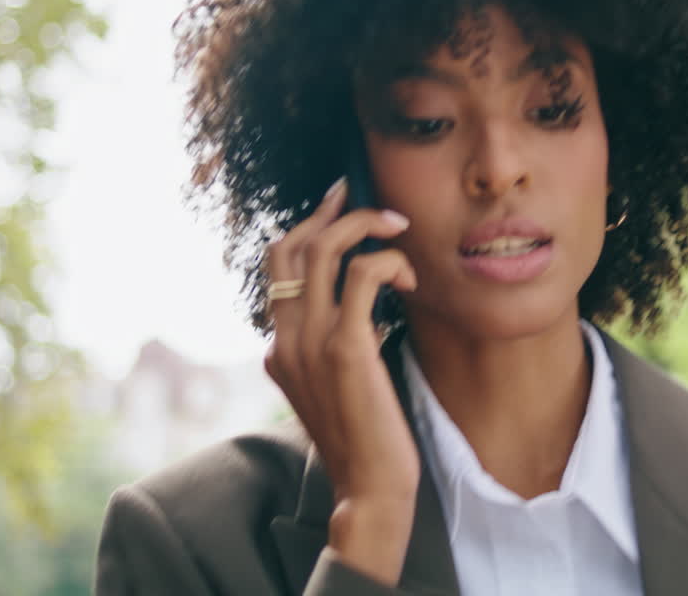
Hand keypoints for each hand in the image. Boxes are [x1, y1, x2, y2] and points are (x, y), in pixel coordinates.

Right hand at [262, 177, 420, 584]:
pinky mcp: (346, 349)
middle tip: (364, 197)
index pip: (279, 266)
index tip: (338, 206)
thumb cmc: (365, 439)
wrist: (370, 489)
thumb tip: (364, 307)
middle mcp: (285, 339)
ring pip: (324, 248)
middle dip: (330, 211)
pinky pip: (362, 274)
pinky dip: (388, 261)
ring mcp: (310, 342)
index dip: (308, 227)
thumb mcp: (337, 386)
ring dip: (365, 224)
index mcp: (278, 347)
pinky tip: (409, 278)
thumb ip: (336, 344)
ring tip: (399, 229)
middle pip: (290, 246)